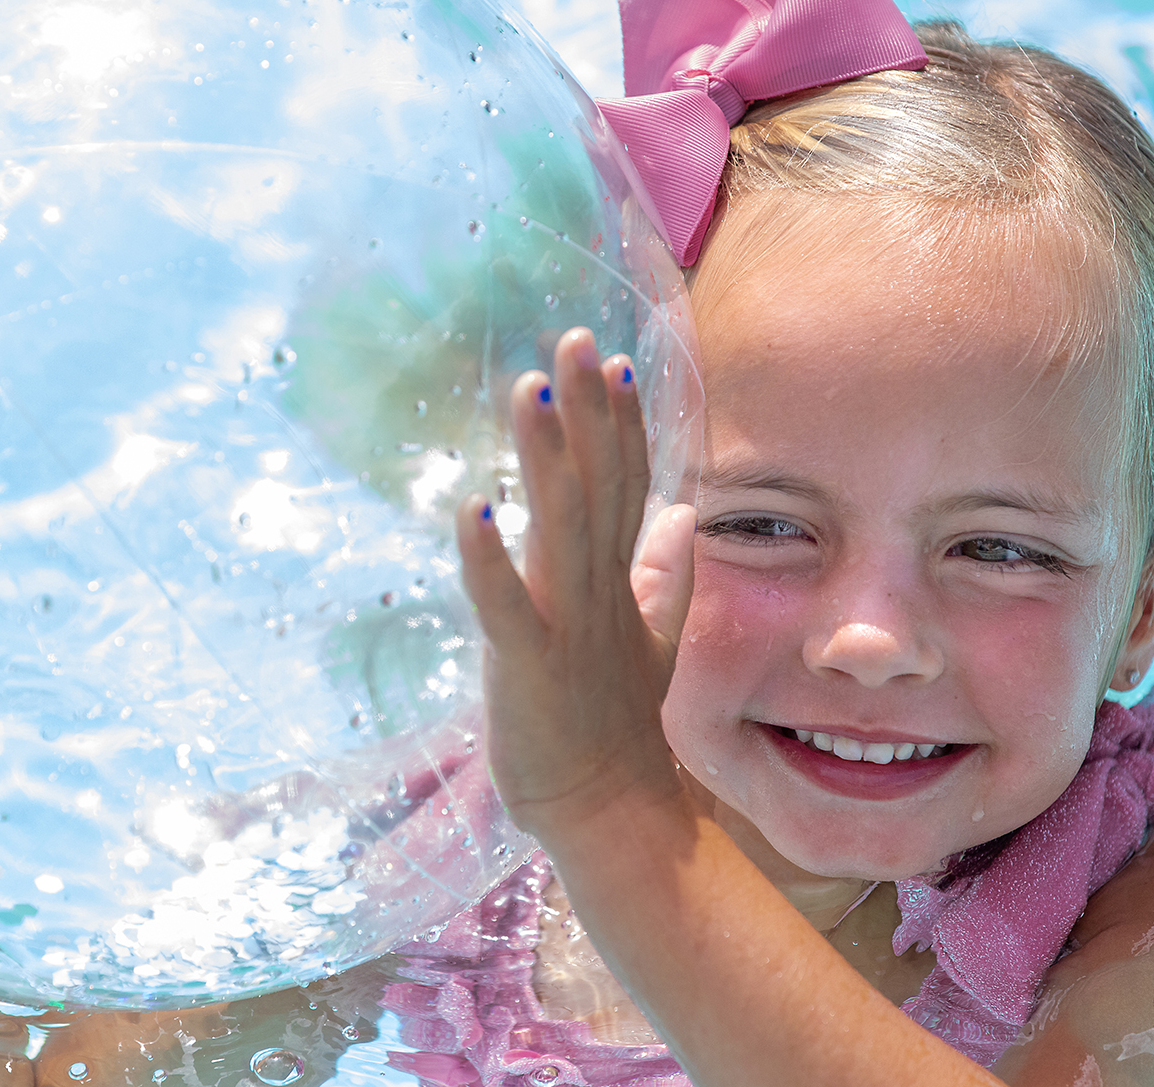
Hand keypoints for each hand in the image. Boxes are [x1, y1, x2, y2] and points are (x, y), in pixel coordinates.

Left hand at [455, 327, 697, 839]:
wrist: (610, 814)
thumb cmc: (616, 726)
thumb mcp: (649, 637)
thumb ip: (665, 573)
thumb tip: (684, 514)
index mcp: (620, 582)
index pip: (627, 486)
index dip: (619, 424)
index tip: (611, 361)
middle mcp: (598, 592)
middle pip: (596, 486)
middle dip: (586, 412)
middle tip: (573, 338)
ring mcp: (565, 626)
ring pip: (556, 526)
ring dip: (543, 457)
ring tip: (528, 389)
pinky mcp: (526, 664)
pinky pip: (504, 603)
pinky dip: (486, 557)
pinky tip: (470, 506)